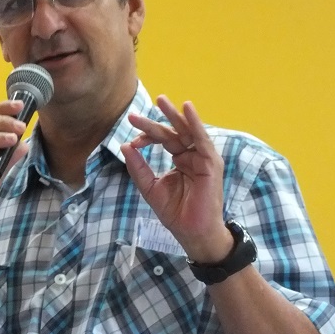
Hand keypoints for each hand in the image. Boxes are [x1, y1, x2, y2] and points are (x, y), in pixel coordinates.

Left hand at [120, 95, 231, 262]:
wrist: (193, 233)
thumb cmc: (175, 212)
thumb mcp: (150, 187)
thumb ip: (138, 167)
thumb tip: (124, 145)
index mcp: (179, 158)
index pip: (162, 140)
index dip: (146, 137)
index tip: (132, 142)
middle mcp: (191, 154)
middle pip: (171, 132)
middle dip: (153, 122)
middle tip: (134, 114)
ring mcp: (202, 157)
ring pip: (185, 131)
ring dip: (174, 115)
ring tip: (161, 100)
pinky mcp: (210, 162)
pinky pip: (202, 139)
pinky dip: (195, 123)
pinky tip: (187, 108)